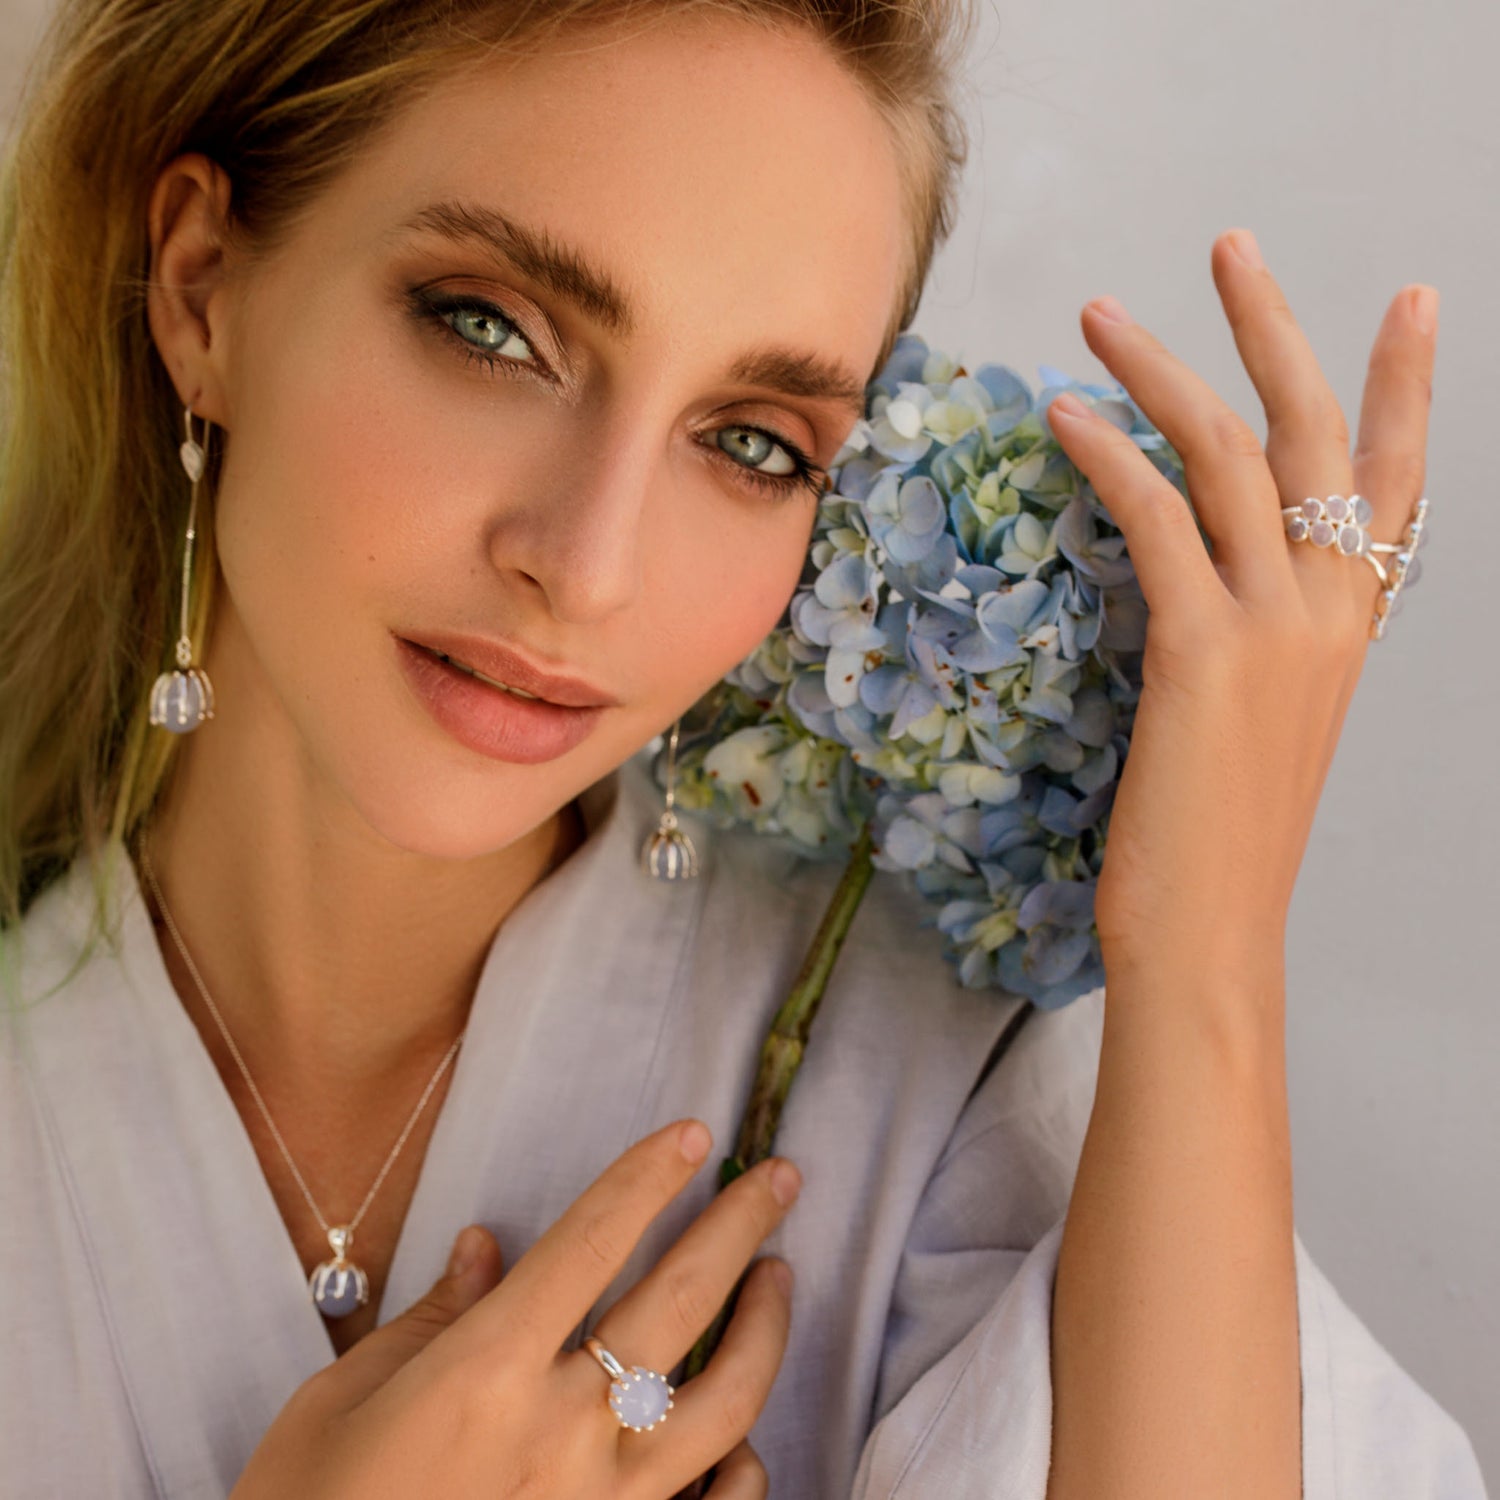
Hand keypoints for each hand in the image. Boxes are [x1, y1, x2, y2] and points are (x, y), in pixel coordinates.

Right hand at [230, 1119, 799, 1498]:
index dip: (648, 1177)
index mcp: (486, 1372)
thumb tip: (485, 1247)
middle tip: (782, 1178)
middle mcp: (560, 1431)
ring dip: (766, 1329)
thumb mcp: (338, 1406)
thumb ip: (427, 1321)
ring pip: (725, 1400)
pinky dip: (745, 1465)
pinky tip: (746, 1435)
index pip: (590, 1241)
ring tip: (779, 1278)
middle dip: (739, 1226)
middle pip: (680, 1302)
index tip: (694, 1134)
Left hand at [1044, 230, 1436, 983]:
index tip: (1407, 303)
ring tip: (1098, 314)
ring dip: (1160, 369)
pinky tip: (1060, 415)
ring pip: (1229, 454)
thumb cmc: (1215, 842)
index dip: (1406, 388)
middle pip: (1321, 433)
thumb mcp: (1256, 724)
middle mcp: (1333, 613)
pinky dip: (1104, 455)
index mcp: (1352, 629)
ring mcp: (1277, 627)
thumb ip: (1253, 640)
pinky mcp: (1205, 649)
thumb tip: (1194, 574)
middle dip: (1277, 326)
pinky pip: (1156, 517)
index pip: (1399, 486)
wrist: (1208, 935)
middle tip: (1231, 244)